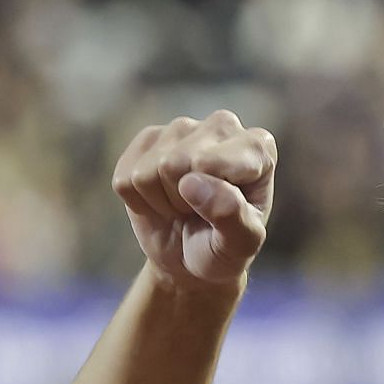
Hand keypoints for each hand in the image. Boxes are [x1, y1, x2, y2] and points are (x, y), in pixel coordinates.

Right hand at [112, 110, 276, 288]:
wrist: (192, 257)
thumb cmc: (224, 248)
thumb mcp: (240, 244)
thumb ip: (230, 215)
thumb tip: (191, 182)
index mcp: (257, 146)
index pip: (209, 163)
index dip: (208, 199)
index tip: (226, 215)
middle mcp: (222, 126)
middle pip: (174, 163)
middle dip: (182, 201)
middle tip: (200, 213)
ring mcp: (182, 128)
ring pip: (148, 171)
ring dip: (162, 201)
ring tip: (184, 207)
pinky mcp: (148, 139)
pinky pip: (126, 177)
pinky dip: (139, 201)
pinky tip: (162, 200)